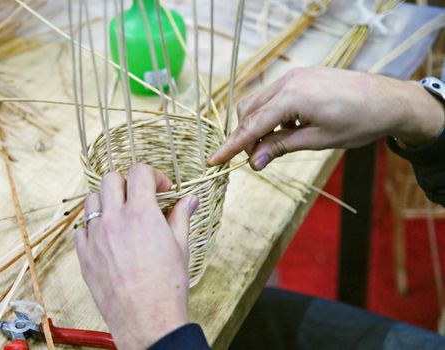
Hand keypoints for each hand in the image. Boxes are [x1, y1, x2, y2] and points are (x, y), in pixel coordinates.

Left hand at [75, 164, 198, 349]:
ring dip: (107, 200)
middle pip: (111, 179)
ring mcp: (95, 236)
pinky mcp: (84, 255)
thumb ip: (181, 216)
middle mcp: (114, 219)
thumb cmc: (166, 285)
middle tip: (140, 198)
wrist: (146, 318)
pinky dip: (93, 226)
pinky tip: (107, 238)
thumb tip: (189, 200)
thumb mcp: (180, 246)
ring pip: (92, 199)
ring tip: (121, 215)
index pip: (139, 172)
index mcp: (141, 213)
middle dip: (128, 183)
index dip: (153, 175)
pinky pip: (81, 228)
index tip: (161, 189)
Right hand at [208, 66, 444, 169]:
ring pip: (259, 101)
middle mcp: (288, 81)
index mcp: (291, 97)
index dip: (231, 146)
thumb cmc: (358, 123)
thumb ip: (281, 147)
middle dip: (246, 134)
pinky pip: (274, 95)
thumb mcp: (317, 140)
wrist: (388, 100)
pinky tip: (290, 126)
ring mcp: (294, 75)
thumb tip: (253, 162)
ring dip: (259, 123)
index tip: (213, 160)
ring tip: (277, 143)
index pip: (251, 126)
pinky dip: (273, 113)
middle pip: (249, 110)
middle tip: (257, 158)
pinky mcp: (301, 75)